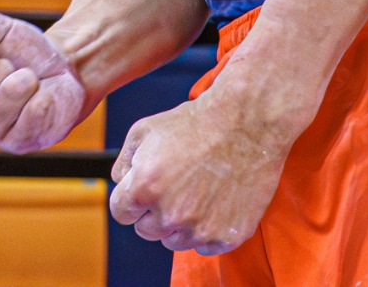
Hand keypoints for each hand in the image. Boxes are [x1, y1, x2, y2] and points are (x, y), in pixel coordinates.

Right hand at [0, 12, 87, 152]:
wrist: (59, 69)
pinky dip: (44, 94)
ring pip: (11, 92)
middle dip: (5, 65)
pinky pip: (35, 109)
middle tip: (13, 69)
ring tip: (28, 83)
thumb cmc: (19, 51)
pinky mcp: (19, 143)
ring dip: (27, 78)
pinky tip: (42, 98)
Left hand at [108, 87, 291, 255]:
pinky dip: (208, 229)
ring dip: (181, 222)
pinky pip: (205, 246)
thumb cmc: (197, 122)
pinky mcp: (226, 236)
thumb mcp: (145, 129)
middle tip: (178, 184)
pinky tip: (216, 201)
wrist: (247, 121)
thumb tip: (120, 184)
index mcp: (144, 188)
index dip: (132, 197)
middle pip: (146, 230)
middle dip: (155, 210)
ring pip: (175, 241)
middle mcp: (170, 214)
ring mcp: (199, 228)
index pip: (121, 212)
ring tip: (199, 190)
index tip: (148, 185)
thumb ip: (123, 162)